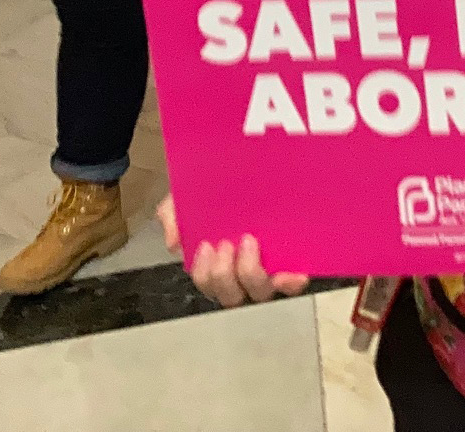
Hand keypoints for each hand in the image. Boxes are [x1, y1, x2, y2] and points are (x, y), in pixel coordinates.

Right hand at [159, 194, 309, 307]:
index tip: (206, 246)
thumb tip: (175, 244)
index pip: (207, 284)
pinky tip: (292, 273)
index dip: (204, 274)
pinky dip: (290, 284)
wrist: (244, 167)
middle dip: (223, 275)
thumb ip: (172, 216)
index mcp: (215, 262)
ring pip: (258, 293)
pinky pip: (291, 286)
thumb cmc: (216, 191)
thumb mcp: (186, 198)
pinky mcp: (289, 263)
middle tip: (225, 244)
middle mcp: (240, 272)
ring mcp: (265, 269)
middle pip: (231, 297)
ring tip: (249, 243)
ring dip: (250, 274)